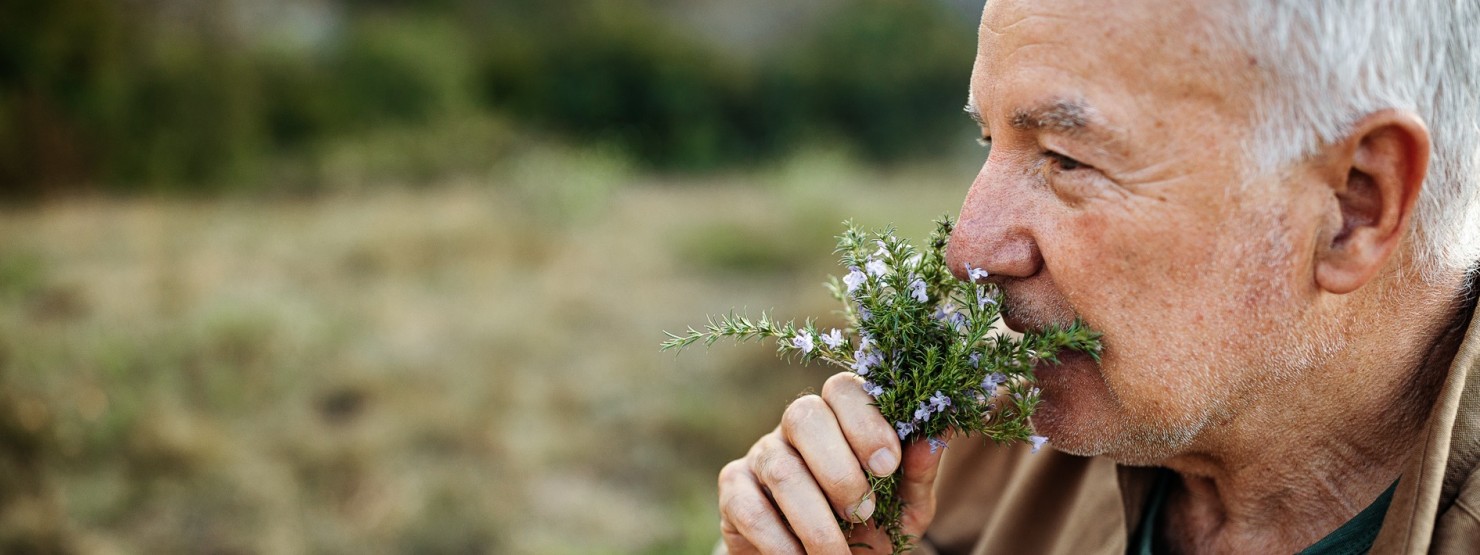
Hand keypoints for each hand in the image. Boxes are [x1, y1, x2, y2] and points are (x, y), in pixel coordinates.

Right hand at [717, 372, 947, 553]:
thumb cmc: (873, 524)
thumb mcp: (906, 505)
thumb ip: (920, 472)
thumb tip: (939, 433)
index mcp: (843, 415)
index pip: (844, 388)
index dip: (865, 421)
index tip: (887, 466)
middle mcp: (798, 425)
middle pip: (803, 415)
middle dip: (839, 468)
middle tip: (864, 512)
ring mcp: (762, 452)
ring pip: (781, 468)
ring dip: (816, 519)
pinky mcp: (735, 487)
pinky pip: (749, 506)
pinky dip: (780, 542)